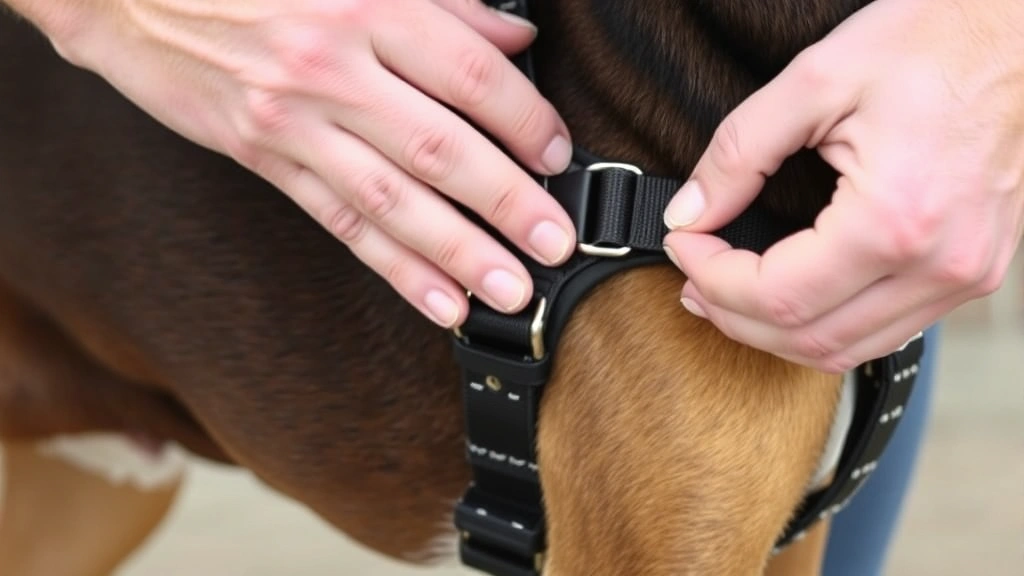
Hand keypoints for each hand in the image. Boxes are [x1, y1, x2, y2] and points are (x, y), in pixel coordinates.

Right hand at [25, 0, 574, 327]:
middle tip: (555, 244)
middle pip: (438, 148)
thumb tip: (516, 44)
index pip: (468, 75)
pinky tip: (436, 299)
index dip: (524, 120)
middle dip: (506, 203)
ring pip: (391, 200)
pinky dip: (393, 267)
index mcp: (367, 7)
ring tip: (509, 291)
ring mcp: (296, 121)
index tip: (558, 157)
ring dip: (456, 252)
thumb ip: (441, 4)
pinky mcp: (267, 159)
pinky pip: (339, 222)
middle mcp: (333, 67)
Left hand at [662, 0, 1023, 372]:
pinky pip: (888, 330)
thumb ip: (737, 154)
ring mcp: (963, 275)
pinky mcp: (972, 271)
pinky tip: (793, 295)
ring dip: (777, 332)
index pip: (778, 296)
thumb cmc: (935, 39)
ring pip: (849, 348)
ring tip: (729, 295)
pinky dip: (828, 325)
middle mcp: (939, 264)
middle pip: (810, 339)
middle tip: (692, 280)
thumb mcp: (815, 79)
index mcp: (896, 219)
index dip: (712, 279)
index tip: (682, 245)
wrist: (1019, 32)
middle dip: (733, 315)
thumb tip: (688, 212)